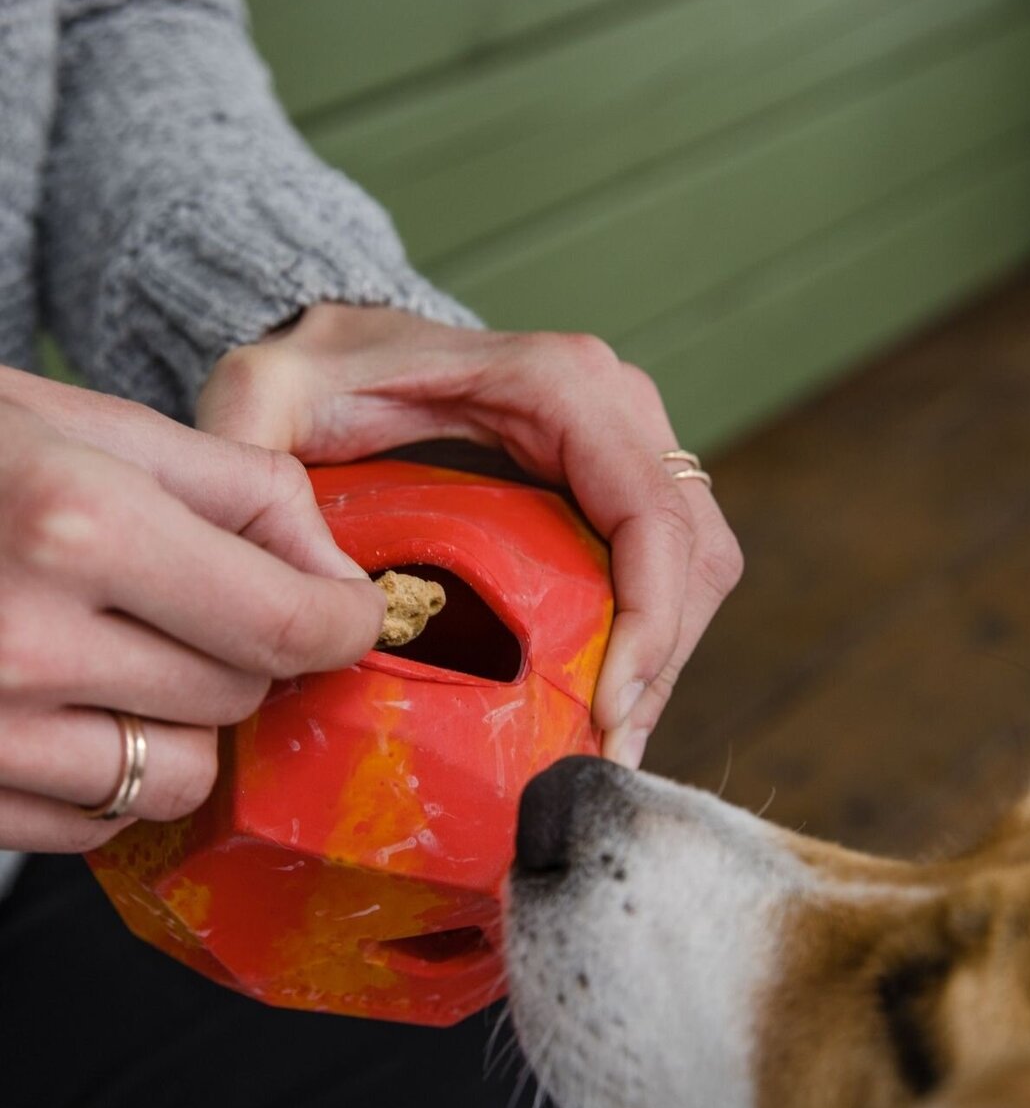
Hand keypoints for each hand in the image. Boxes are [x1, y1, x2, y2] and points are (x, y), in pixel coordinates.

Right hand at [0, 369, 383, 852]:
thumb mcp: (95, 426)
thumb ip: (245, 492)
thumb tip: (342, 582)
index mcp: (76, 524)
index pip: (284, 623)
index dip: (343, 622)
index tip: (348, 612)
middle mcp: (22, 642)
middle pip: (239, 695)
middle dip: (244, 651)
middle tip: (182, 601)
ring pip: (180, 777)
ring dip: (179, 722)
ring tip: (114, 654)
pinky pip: (98, 822)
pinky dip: (107, 773)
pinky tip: (59, 705)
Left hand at [197, 305, 742, 766]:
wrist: (349, 352)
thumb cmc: (318, 371)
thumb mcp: (263, 395)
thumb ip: (255, 466)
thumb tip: (336, 600)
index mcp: (559, 385)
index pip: (649, 512)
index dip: (648, 620)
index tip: (603, 711)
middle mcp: (617, 407)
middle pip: (693, 551)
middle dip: (662, 662)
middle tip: (604, 755)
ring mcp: (630, 443)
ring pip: (697, 566)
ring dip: (664, 661)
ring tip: (603, 744)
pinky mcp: (620, 483)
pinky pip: (670, 567)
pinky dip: (652, 639)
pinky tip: (597, 701)